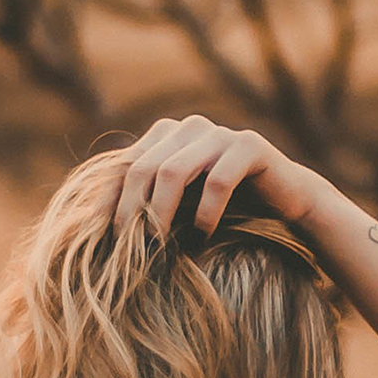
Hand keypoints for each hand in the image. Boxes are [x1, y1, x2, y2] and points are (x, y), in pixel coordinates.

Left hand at [112, 115, 318, 237]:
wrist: (287, 203)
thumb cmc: (226, 209)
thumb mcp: (181, 205)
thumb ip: (147, 203)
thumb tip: (91, 227)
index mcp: (166, 135)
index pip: (124, 164)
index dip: (109, 200)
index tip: (102, 239)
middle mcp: (189, 127)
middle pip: (143, 168)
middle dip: (133, 211)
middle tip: (131, 249)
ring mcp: (219, 133)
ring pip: (173, 171)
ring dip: (162, 214)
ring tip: (160, 247)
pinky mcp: (249, 145)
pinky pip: (216, 180)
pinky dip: (205, 213)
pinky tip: (202, 237)